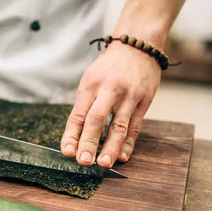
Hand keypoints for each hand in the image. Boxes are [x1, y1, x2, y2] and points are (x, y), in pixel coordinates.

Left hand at [60, 42, 160, 167]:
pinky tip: (122, 156)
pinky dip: (128, 143)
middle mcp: (109, 91)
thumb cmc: (109, 68)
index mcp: (90, 86)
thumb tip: (75, 137)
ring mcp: (128, 96)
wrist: (137, 47)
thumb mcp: (91, 80)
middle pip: (96, 120)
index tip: (67, 152)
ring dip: (111, 147)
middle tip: (83, 162)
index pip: (78, 114)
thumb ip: (84, 106)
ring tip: (104, 164)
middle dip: (89, 142)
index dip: (71, 135)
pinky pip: (135, 126)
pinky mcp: (144, 101)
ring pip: (119, 126)